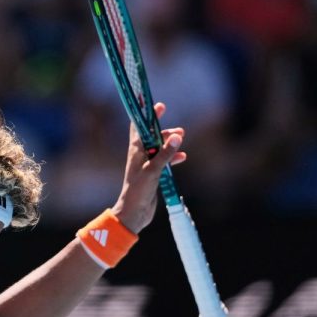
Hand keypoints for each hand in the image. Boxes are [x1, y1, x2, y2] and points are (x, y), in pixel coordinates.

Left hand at [111, 103, 186, 232]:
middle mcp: (140, 155)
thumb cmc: (138, 190)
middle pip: (152, 136)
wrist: (134, 212)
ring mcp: (146, 164)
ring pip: (159, 148)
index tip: (155, 105)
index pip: (139, 127)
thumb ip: (165, 154)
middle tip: (178, 129)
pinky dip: (173, 157)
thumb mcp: (153, 170)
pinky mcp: (153, 174)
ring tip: (182, 137)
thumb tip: (177, 136)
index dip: (146, 115)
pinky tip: (183, 157)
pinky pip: (164, 161)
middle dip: (163, 130)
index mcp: (135, 151)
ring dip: (170, 143)